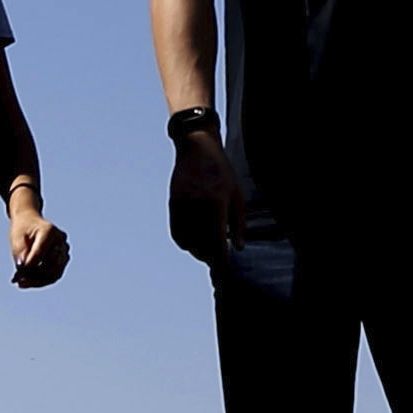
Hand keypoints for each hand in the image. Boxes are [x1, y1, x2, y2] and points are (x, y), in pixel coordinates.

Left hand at [9, 190, 70, 289]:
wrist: (30, 221)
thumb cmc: (22, 228)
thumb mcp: (16, 237)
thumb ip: (19, 251)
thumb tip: (22, 268)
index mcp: (50, 231)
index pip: (40, 253)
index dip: (28, 267)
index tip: (17, 277)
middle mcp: (61, 240)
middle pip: (51, 266)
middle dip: (34, 276)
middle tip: (19, 281)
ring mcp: (64, 249)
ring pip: (55, 274)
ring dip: (38, 281)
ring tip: (22, 283)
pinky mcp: (64, 258)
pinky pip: (55, 275)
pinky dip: (42, 280)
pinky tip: (28, 282)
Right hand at [165, 121, 246, 256]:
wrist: (197, 148)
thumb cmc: (222, 171)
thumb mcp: (236, 194)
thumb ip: (238, 223)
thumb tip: (238, 247)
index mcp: (217, 202)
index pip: (217, 240)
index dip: (221, 257)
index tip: (225, 264)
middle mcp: (198, 204)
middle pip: (201, 243)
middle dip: (209, 257)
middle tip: (217, 261)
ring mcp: (183, 204)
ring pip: (187, 240)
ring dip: (196, 251)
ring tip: (206, 253)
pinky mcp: (173, 203)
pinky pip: (176, 231)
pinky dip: (183, 242)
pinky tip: (192, 244)